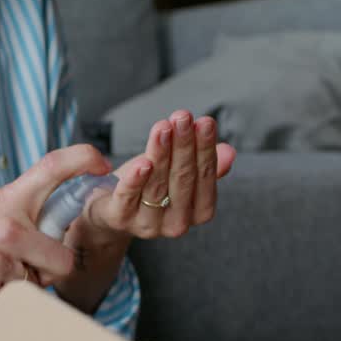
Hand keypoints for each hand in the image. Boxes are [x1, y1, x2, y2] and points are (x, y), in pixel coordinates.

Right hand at [0, 145, 110, 314]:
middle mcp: (6, 227)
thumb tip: (59, 211)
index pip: (52, 168)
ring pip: (37, 287)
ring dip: (19, 286)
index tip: (103, 164)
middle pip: (63, 261)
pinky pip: (14, 305)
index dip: (84, 160)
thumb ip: (20, 209)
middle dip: (48, 269)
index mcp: (8, 200)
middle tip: (19, 264)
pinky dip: (0, 302)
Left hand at [83, 110, 235, 239]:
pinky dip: (135, 179)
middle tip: (182, 116)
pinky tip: (142, 162)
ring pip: (157, 184)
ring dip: (160, 152)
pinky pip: (129, 197)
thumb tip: (230, 151)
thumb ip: (205, 165)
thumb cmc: (150, 185)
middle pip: (183, 179)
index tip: (205, 122)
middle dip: (184, 145)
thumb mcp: (179, 172)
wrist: (110, 209)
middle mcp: (177, 222)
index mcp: (198, 211)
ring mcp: (148, 224)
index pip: (206, 177)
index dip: (205, 148)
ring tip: (163, 126)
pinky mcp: (121, 218)